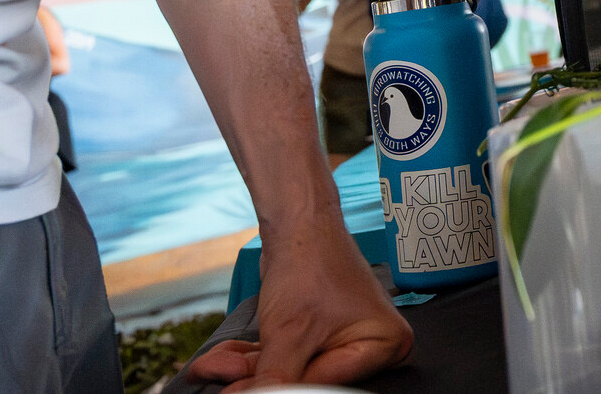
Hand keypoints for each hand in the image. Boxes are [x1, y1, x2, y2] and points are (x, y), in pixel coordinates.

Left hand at [186, 218, 410, 389]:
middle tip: (225, 384)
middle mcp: (373, 346)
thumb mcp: (289, 335)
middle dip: (260, 379)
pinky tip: (221, 361)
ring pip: (290, 370)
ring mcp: (345, 339)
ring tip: (214, 367)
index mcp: (386, 345)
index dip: (288, 388)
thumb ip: (276, 381)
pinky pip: (285, 357)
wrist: (296, 224)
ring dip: (247, 371)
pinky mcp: (319, 334)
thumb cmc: (309, 264)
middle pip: (310, 380)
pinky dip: (253, 359)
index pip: (331, 384)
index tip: (247, 391)